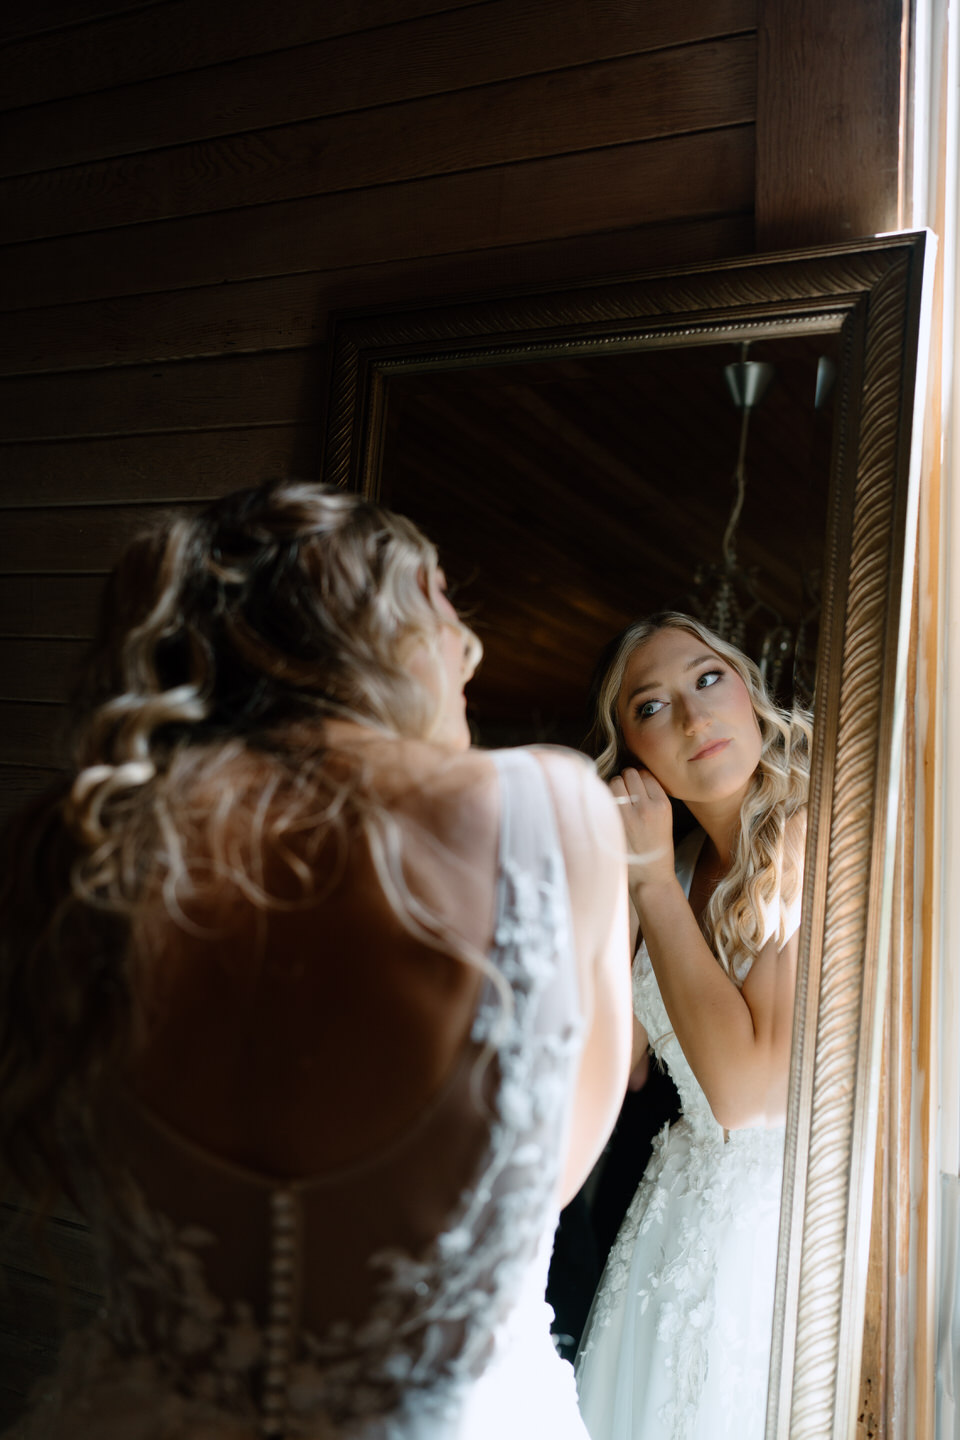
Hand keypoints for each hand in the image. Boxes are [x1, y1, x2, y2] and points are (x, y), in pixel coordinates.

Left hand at [609, 767, 674, 891]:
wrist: (651, 876)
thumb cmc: (657, 848)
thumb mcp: (664, 819)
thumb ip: (651, 798)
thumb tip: (631, 777)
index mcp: (662, 805)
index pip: (645, 774)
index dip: (638, 779)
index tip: (635, 787)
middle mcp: (646, 807)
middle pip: (629, 774)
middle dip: (625, 781)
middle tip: (624, 794)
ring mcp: (628, 815)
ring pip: (615, 782)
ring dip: (614, 788)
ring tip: (616, 802)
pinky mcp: (612, 823)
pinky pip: (604, 798)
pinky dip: (604, 800)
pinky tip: (607, 810)